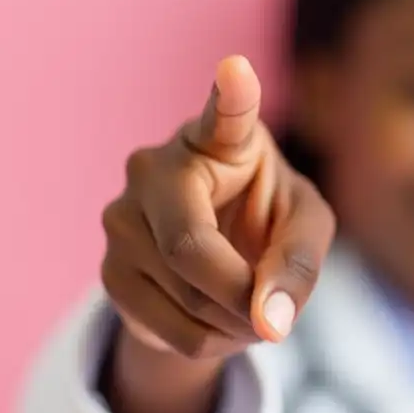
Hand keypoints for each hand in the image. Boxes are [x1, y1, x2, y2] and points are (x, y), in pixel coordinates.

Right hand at [101, 55, 335, 359]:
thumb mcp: (305, 228)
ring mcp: (119, 219)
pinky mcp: (108, 273)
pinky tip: (218, 320)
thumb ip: (300, 263)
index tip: (238, 71)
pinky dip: (214, 341)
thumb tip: (269, 322)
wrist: (211, 261)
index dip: (231, 97)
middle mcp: (154, 168)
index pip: (221, 115)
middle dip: (242, 294)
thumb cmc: (266, 218)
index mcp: (215, 139)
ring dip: (238, 324)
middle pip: (191, 249)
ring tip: (249, 306)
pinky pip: (174, 331)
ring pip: (187, 299)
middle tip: (274, 312)